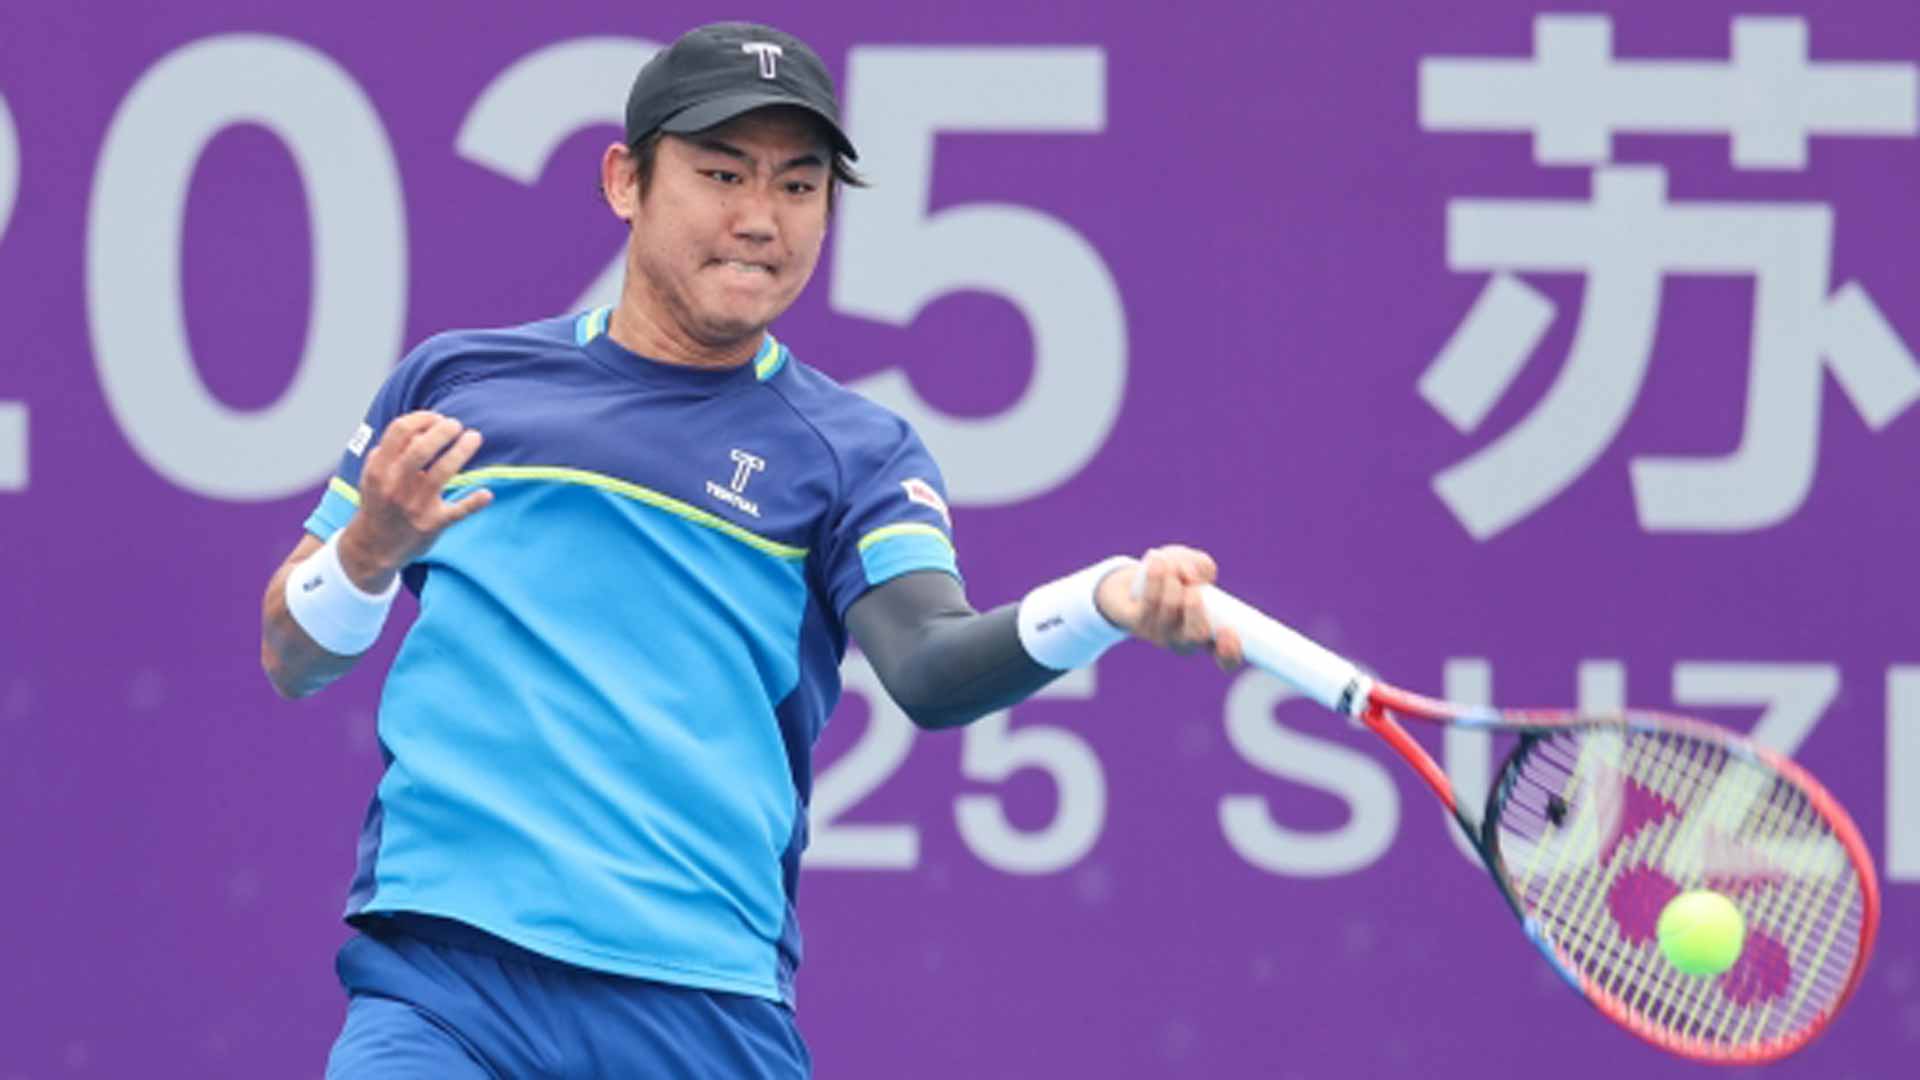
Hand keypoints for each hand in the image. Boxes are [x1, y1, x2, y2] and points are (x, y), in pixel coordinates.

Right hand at [337, 411, 491, 590]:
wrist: (374, 547)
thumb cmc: (380, 504)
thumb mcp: (374, 476)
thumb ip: (391, 452)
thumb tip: (419, 430)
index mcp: (379, 470)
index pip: (399, 432)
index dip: (422, 418)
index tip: (437, 417)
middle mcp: (395, 487)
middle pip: (420, 450)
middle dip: (442, 431)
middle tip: (456, 424)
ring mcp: (414, 507)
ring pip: (441, 474)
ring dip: (461, 452)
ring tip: (474, 437)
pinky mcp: (432, 525)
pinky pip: (457, 511)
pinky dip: (473, 502)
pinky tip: (487, 493)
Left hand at [1093, 545, 1243, 669]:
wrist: (1133, 583)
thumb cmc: (1174, 577)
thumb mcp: (1195, 566)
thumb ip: (1202, 566)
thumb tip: (1191, 576)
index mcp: (1209, 636)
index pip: (1226, 659)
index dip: (1230, 652)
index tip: (1229, 630)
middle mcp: (1184, 641)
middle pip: (1196, 636)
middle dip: (1196, 609)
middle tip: (1194, 590)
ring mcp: (1159, 635)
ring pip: (1171, 610)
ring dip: (1173, 581)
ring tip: (1171, 565)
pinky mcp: (1137, 623)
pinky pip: (1149, 601)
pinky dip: (1156, 578)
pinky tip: (1158, 562)